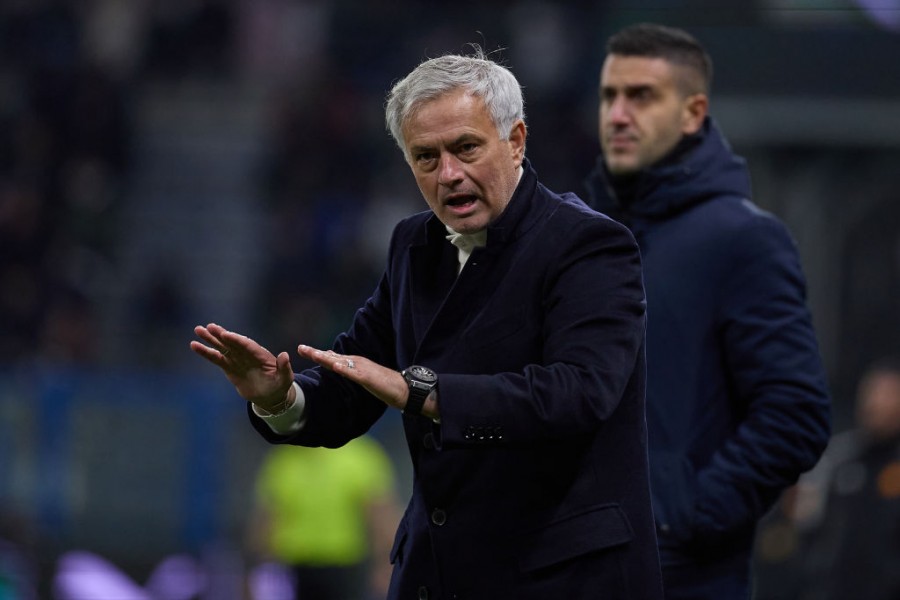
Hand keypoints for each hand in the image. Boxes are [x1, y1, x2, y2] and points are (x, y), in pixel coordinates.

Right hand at [190, 323, 294, 412]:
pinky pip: (216, 359)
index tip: (225, 334)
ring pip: (222, 347)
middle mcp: (247, 354)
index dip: (236, 340)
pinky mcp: (229, 367)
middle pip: (233, 342)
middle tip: (208, 327)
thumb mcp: (285, 379)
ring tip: (198, 330)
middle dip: (221, 335)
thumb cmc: (279, 386)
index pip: (247, 345)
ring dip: (211, 339)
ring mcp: (237, 360)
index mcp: (260, 355)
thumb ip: (284, 368)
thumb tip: (285, 355)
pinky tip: (195, 345)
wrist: (270, 396)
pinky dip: (206, 353)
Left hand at [296, 345, 437, 416]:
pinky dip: (343, 368)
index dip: (318, 354)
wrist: (404, 389)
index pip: (333, 357)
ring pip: (340, 362)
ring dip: (325, 358)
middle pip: (333, 357)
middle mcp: (357, 362)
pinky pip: (353, 373)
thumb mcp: (365, 378)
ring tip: (312, 354)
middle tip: (300, 348)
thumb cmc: (386, 385)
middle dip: (315, 353)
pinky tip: (333, 365)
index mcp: (355, 363)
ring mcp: (362, 369)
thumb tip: (340, 366)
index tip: (304, 350)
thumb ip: (353, 372)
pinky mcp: (368, 377)